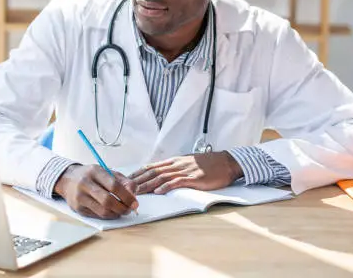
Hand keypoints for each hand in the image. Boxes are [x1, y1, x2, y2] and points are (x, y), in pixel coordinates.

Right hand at [54, 164, 138, 219]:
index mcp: (94, 171)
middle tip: (130, 209)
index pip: (113, 185)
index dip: (127, 196)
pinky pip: (97, 215)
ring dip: (117, 213)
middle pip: (108, 200)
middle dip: (123, 207)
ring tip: (122, 211)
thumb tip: (134, 192)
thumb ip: (123, 180)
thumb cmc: (91, 176)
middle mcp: (85, 183)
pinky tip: (113, 212)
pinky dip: (108, 215)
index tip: (135, 202)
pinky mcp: (77, 208)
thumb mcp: (106, 172)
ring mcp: (79, 197)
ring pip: (103, 211)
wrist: (67, 179)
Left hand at [129, 151, 243, 194]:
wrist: (226, 162)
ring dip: (147, 185)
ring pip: (161, 177)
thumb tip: (163, 174)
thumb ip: (176, 168)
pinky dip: (166, 187)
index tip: (127, 179)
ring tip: (137, 192)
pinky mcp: (194, 177)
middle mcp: (176, 164)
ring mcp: (185, 170)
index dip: (138, 173)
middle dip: (138, 180)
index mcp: (174, 161)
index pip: (151, 166)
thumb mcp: (188, 163)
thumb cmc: (209, 164)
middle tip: (125, 187)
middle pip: (153, 172)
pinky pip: (177, 182)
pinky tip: (158, 192)